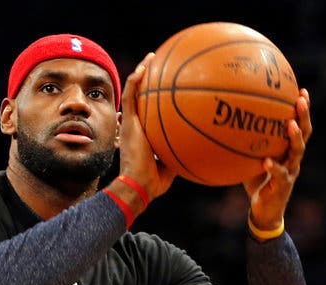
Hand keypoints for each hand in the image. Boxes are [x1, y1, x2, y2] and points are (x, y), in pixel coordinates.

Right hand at [117, 53, 176, 202]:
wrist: (139, 185)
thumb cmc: (154, 182)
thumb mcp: (171, 166)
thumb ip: (178, 153)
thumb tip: (196, 149)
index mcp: (143, 135)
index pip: (146, 114)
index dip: (153, 101)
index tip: (164, 90)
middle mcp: (135, 126)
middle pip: (140, 98)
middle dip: (147, 81)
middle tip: (157, 67)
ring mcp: (131, 123)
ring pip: (133, 92)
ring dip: (141, 73)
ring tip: (151, 57)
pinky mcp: (129, 122)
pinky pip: (131, 95)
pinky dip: (136, 80)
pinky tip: (145, 66)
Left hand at [243, 88, 311, 229]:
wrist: (264, 210)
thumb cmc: (257, 182)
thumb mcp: (250, 159)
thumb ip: (245, 144)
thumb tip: (225, 124)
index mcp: (287, 150)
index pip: (299, 125)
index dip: (302, 109)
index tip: (301, 90)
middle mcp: (293, 158)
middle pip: (304, 133)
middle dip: (304, 116)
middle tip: (301, 99)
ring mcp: (290, 171)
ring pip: (297, 151)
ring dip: (294, 137)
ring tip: (290, 125)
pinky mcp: (283, 186)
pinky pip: (280, 175)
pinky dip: (274, 168)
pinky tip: (266, 161)